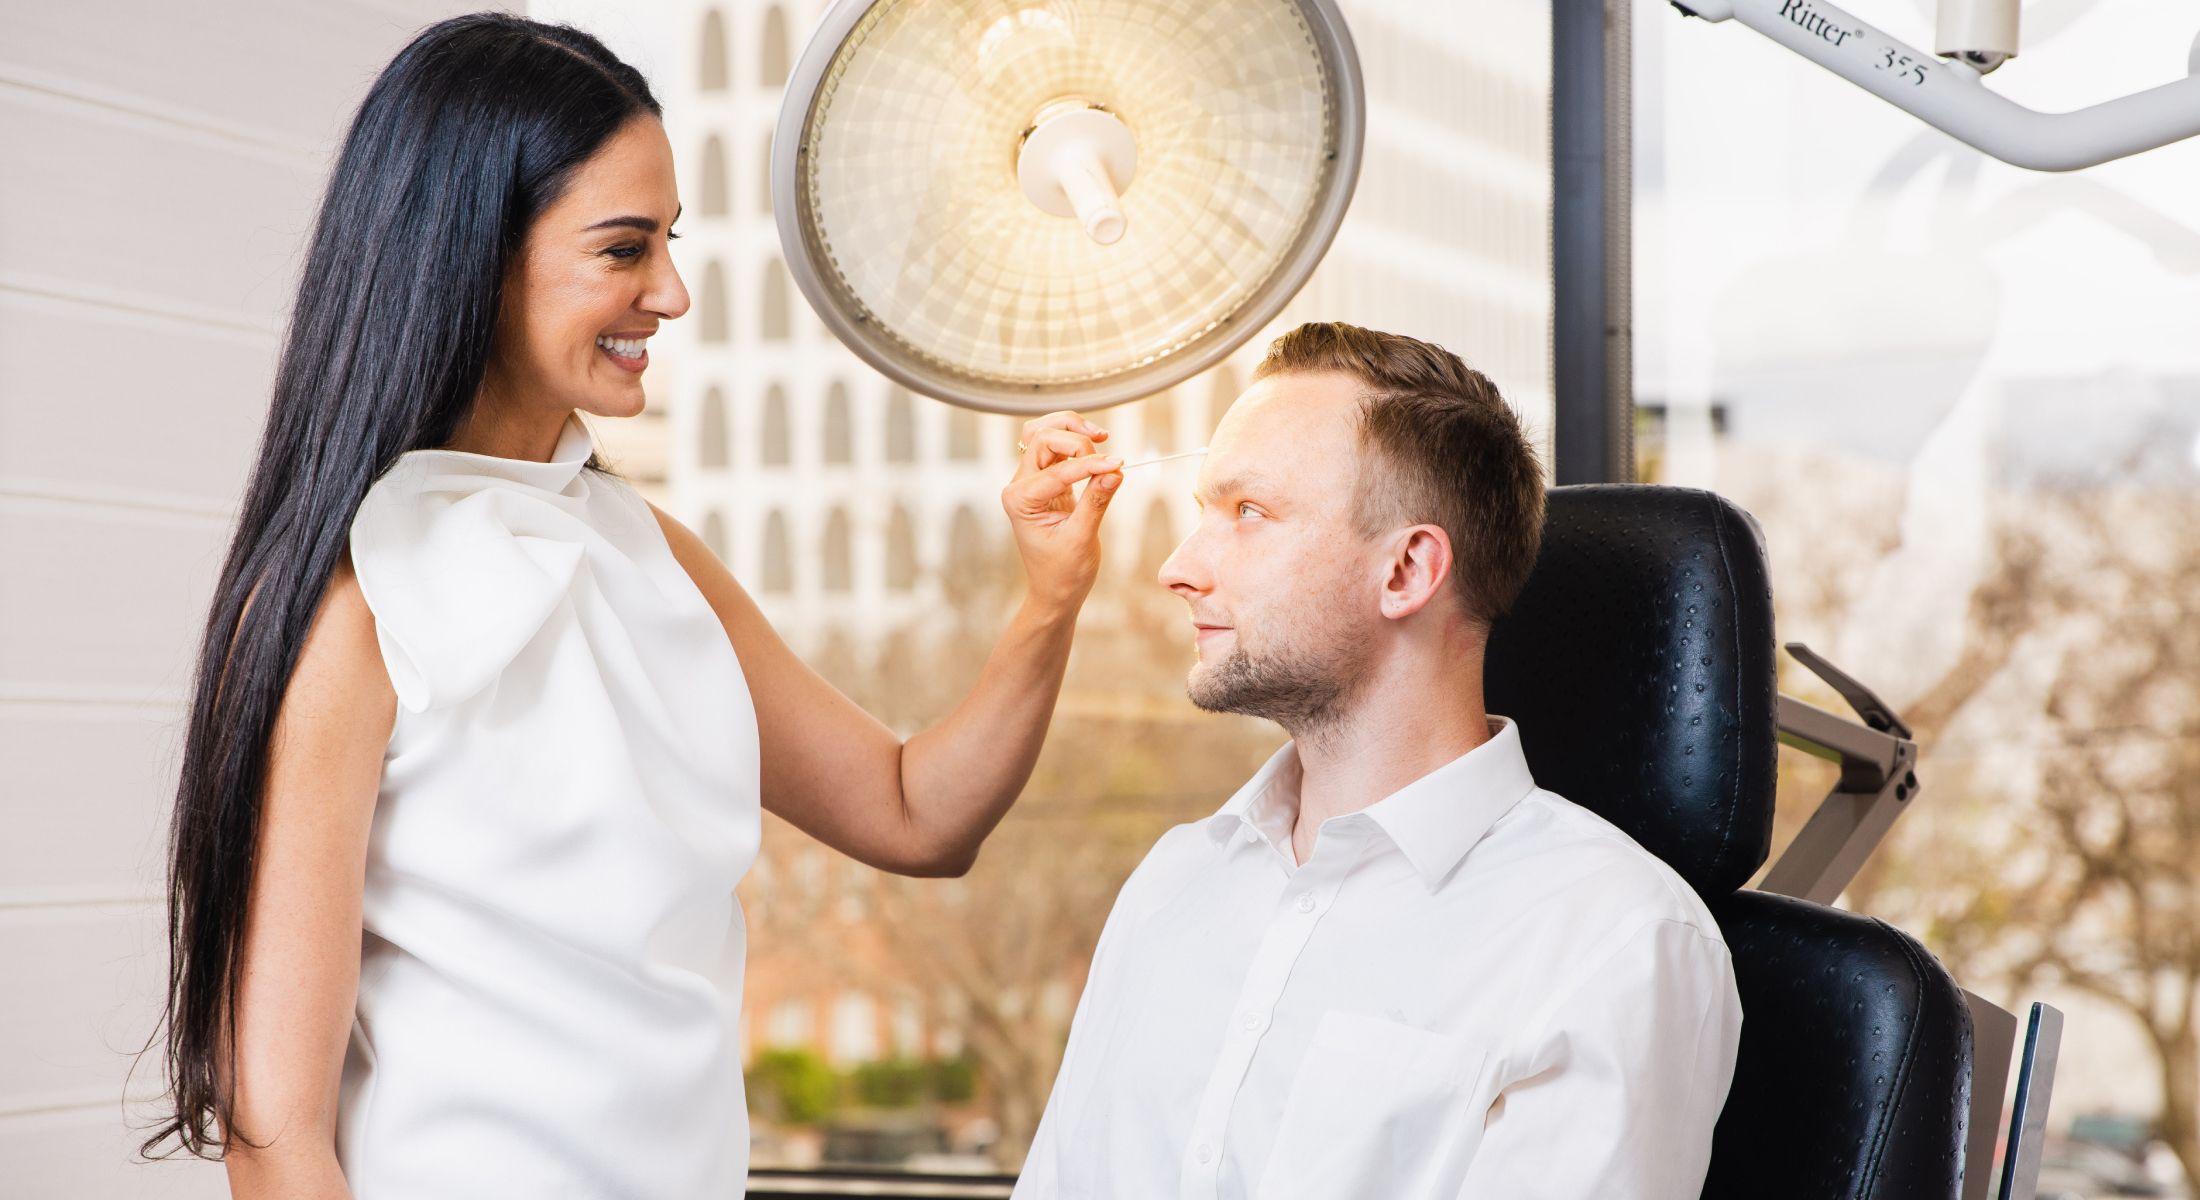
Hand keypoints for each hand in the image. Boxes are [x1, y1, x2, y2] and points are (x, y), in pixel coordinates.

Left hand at [1001, 410, 1122, 610]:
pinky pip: (1056, 449)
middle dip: (1076, 439)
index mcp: (1020, 500)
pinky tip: (1098, 448)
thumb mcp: (1082, 538)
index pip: (1058, 469)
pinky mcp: (1046, 481)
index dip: (1090, 465)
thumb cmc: (1063, 572)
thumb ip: (1097, 501)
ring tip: (1101, 436)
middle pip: (1042, 437)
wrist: (1056, 591)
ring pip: (1045, 435)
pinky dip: (1076, 442)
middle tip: (1108, 456)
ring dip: (1072, 430)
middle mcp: (1020, 485)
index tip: (1119, 465)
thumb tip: (1115, 470)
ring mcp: (1031, 481)